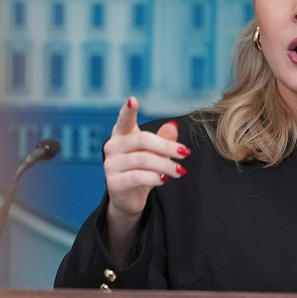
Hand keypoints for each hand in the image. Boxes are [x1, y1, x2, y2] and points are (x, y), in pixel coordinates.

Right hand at [102, 97, 188, 263]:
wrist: (129, 198)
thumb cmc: (142, 169)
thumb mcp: (155, 153)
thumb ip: (163, 139)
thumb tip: (173, 125)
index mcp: (121, 134)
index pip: (124, 120)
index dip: (128, 110)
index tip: (133, 100)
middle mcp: (112, 146)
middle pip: (142, 140)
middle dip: (167, 146)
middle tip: (185, 153)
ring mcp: (110, 164)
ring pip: (143, 160)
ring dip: (166, 165)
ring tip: (180, 171)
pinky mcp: (113, 182)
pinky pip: (137, 177)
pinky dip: (154, 178)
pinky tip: (164, 180)